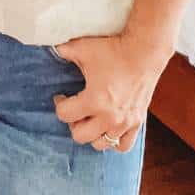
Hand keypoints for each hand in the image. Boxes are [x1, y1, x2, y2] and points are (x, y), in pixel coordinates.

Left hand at [51, 30, 172, 151]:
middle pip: (79, 136)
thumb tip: (51, 49)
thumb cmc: (113, 50)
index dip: (59, 104)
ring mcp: (125, 122)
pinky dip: (114, 141)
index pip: (64, 115)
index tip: (61, 97)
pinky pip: (122, 146)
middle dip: (73, 122)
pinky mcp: (137, 123)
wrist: (144, 51)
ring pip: (100, 144)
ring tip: (92, 118)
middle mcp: (109, 116)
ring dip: (92, 133)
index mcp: (94, 99)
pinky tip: (109, 127)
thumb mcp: (84, 48)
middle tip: (76, 109)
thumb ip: (64, 51)